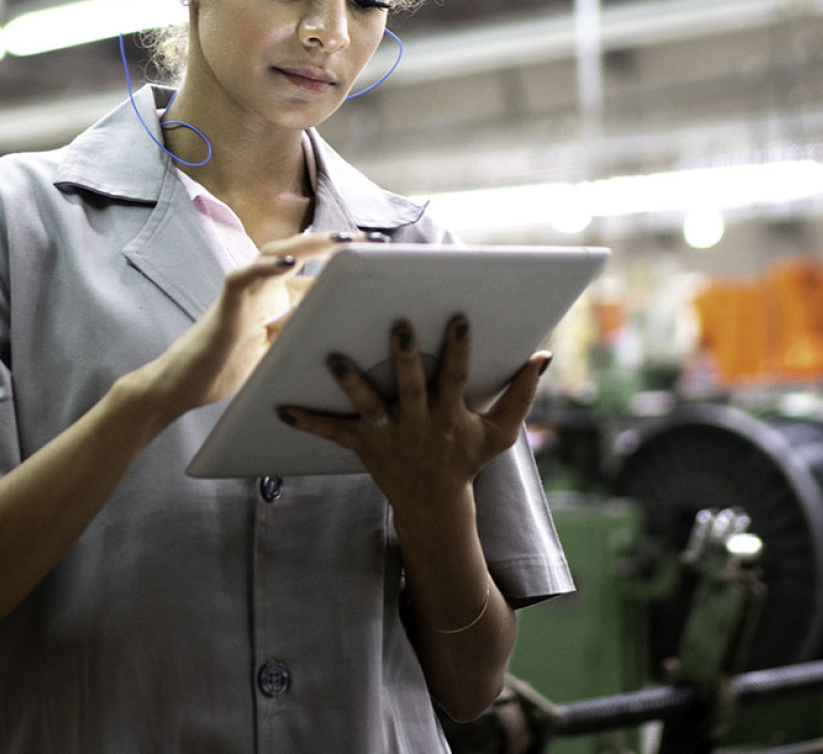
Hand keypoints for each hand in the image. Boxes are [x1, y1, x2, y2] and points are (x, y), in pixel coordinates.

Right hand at [121, 231, 356, 436]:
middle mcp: (262, 286)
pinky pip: (243, 277)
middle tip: (374, 241)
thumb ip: (304, 339)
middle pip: (301, 252)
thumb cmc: (228, 369)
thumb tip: (346, 338)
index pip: (316, 273)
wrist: (181, 387)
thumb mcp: (279, 354)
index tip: (382, 260)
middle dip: (337, 244)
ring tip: (342, 241)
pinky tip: (287, 263)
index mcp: (277, 297)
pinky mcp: (225, 304)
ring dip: (309, 245)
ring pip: (275, 253)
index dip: (348, 266)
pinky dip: (264, 268)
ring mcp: (243, 291)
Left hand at [277, 316, 550, 512]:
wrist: (433, 506)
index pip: (457, 377)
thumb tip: (543, 356)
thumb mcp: (499, 433)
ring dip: (351, 383)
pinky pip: (331, 432)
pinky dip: (307, 420)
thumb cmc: (465, 458)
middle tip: (398, 325)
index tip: (459, 317)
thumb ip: (521, 395)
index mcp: (450, 415)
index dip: (460, 349)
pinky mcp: (362, 445)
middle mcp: (418, 424)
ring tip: (334, 357)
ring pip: (368, 407)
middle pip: (411, 388)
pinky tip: (279, 405)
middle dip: (404, 358)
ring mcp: (388, 436)